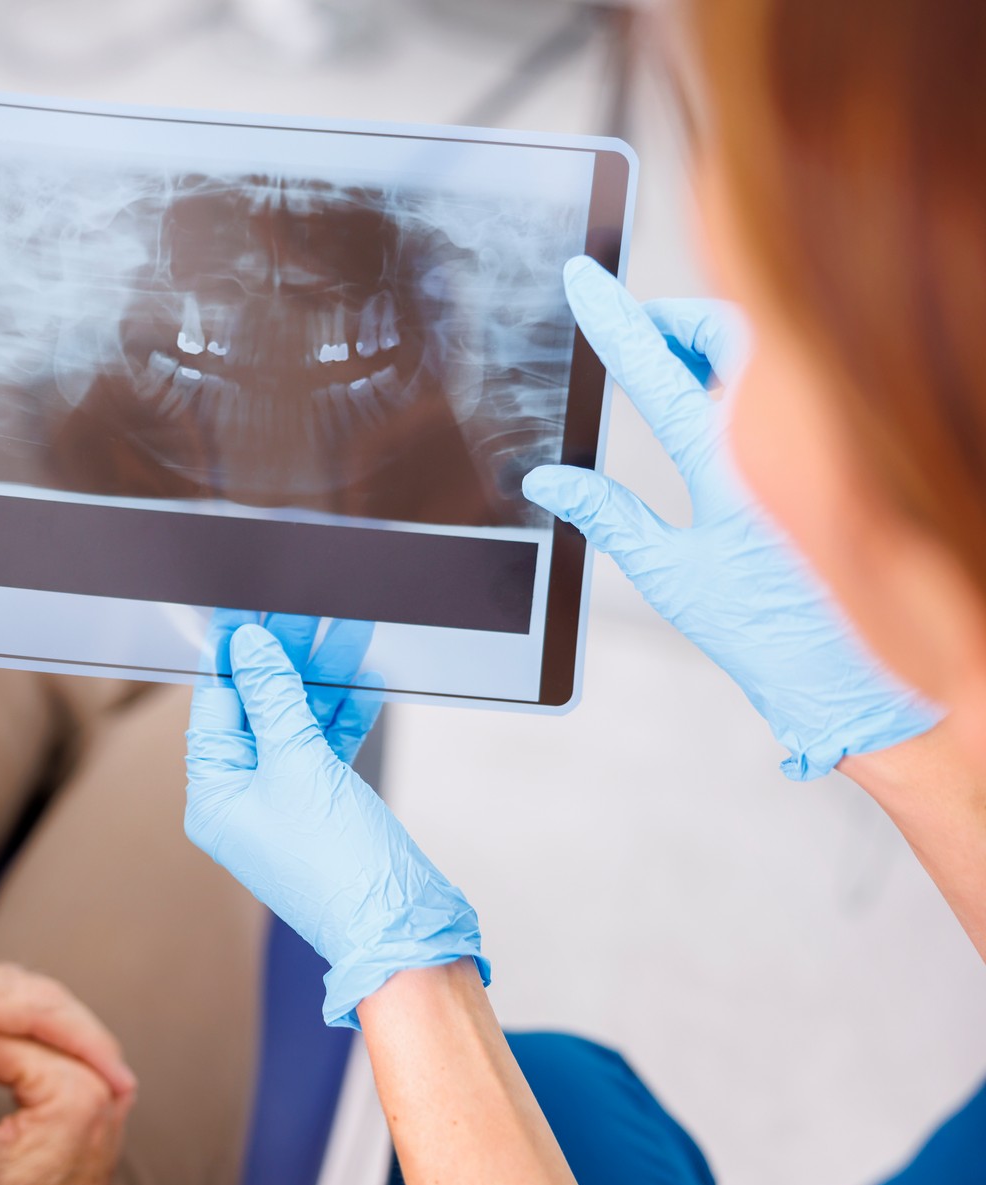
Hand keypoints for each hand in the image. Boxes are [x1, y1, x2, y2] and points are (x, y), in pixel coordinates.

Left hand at [0, 954, 133, 1184]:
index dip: (82, 1040)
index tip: (119, 1082)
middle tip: (123, 1088)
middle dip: (84, 1037)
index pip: (30, 1001)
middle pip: (36, 992)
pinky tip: (44, 1080)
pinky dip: (30, 1040)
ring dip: (60, 1037)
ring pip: (20, 999)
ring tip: (98, 1088)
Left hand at [185, 624, 486, 1028]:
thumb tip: (251, 647)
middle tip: (308, 610)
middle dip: (288, 658)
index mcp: (215, 795)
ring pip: (298, 723)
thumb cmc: (338, 864)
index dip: (234, 654)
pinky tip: (366, 679)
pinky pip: (327, 747)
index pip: (216, 705)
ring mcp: (286, 803)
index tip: (246, 609)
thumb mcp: (298, 763)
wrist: (398, 929)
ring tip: (349, 629)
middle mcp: (243, 800)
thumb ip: (274, 698)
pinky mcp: (325, 807)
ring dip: (324, 679)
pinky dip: (346, 714)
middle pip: (259, 709)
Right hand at [522, 256, 938, 779]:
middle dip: (678, 318)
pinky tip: (727, 403)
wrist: (865, 680)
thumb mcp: (673, 577)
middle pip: (729, 332)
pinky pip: (798, 384)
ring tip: (675, 366)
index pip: (657, 370)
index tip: (583, 277)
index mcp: (730, 466)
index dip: (612, 317)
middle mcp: (785, 439)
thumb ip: (607, 517)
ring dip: (718, 344)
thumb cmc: (771, 638)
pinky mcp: (848, 451)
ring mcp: (822, 441)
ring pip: (770, 351)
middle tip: (638, 331)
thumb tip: (547, 478)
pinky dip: (754, 376)